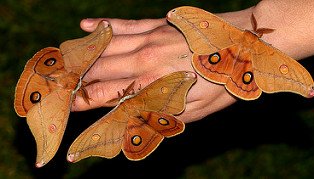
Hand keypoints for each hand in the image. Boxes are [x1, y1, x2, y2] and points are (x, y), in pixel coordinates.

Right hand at [71, 18, 236, 122]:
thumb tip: (128, 122)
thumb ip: (158, 116)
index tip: (66, 107)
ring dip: (81, 55)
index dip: (82, 103)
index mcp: (151, 86)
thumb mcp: (193, 112)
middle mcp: (143, 61)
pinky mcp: (156, 25)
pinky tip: (85, 27)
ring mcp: (149, 39)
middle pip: (98, 72)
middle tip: (57, 87)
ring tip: (62, 61)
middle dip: (74, 81)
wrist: (245, 47)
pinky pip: (123, 24)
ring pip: (104, 47)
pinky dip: (103, 26)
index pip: (104, 96)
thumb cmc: (221, 83)